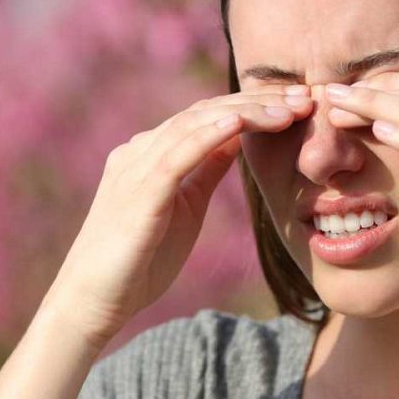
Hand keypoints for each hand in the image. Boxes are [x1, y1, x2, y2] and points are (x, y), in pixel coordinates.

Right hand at [43, 83, 314, 344]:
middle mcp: (139, 152)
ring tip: (286, 109)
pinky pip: (175, 157)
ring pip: (194, 126)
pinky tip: (239, 125)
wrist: (93, 301)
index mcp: (151, 155)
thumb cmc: (138, 262)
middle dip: (256, 103)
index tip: (298, 106)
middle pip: (204, 113)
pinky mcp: (137, 194)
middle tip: (305, 97)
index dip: (253, 107)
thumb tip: (236, 139)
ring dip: (244, 114)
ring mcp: (135, 169)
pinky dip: (207, 136)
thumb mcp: (184, 207)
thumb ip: (204, 171)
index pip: (206, 117)